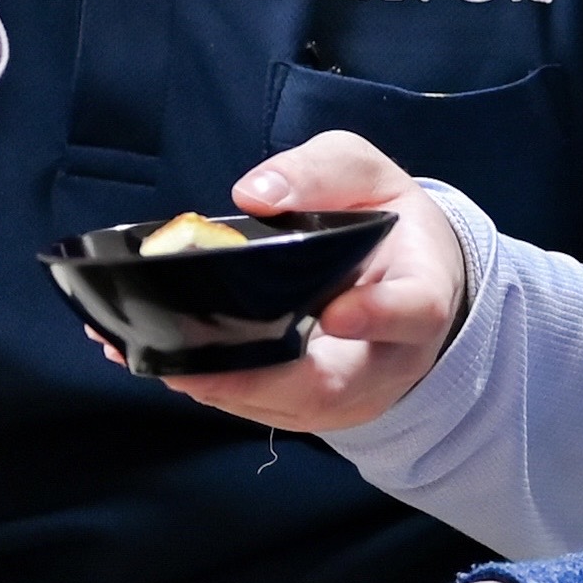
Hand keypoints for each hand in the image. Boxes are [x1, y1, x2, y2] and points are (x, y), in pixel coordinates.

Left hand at [134, 130, 468, 432]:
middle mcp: (391, 357)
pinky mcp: (317, 409)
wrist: (406, 279)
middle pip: (334, 386)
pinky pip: (267, 408)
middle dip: (260, 381)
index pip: (411, 311)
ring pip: (290, 406)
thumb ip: (319, 172)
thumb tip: (254, 194)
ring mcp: (354, 393)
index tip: (334, 314)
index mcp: (419, 290)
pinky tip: (170, 365)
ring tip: (162, 361)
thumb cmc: (384, 223)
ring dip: (223, 389)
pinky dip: (217, 390)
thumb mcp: (366, 175)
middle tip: (193, 365)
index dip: (376, 317)